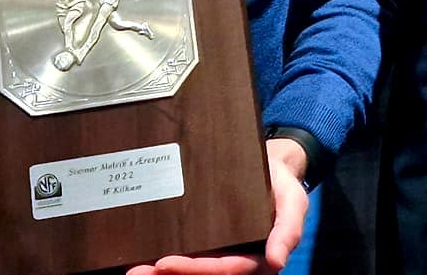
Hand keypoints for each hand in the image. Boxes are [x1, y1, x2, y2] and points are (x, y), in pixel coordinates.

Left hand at [127, 136, 310, 273]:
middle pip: (202, 273)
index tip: (165, 263)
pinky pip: (186, 251)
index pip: (225, 269)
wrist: (271, 162)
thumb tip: (277, 261)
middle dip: (170, 274)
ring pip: (190, 268)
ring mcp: (219, 250)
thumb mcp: (293, 203)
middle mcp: (234, 257)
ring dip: (161, 271)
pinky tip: (139, 254)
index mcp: (256, 258)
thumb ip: (288, 231)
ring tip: (133, 268)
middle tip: (138, 271)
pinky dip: (163, 256)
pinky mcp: (207, 238)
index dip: (196, 270)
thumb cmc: (283, 185)